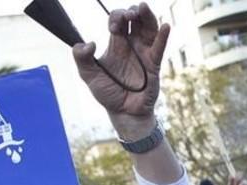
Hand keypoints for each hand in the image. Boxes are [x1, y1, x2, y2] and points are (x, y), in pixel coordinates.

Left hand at [73, 3, 169, 137]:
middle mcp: (132, 45)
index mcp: (117, 44)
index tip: (113, 26)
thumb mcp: (89, 75)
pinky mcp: (154, 65)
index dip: (116, 18)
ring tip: (144, 8)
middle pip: (136, 20)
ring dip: (147, 16)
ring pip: (149, 29)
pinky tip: (165, 26)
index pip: (119, 21)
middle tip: (129, 15)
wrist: (123, 113)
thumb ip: (81, 58)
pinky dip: (163, 37)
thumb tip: (88, 44)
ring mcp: (144, 54)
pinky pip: (159, 48)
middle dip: (132, 12)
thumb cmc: (108, 93)